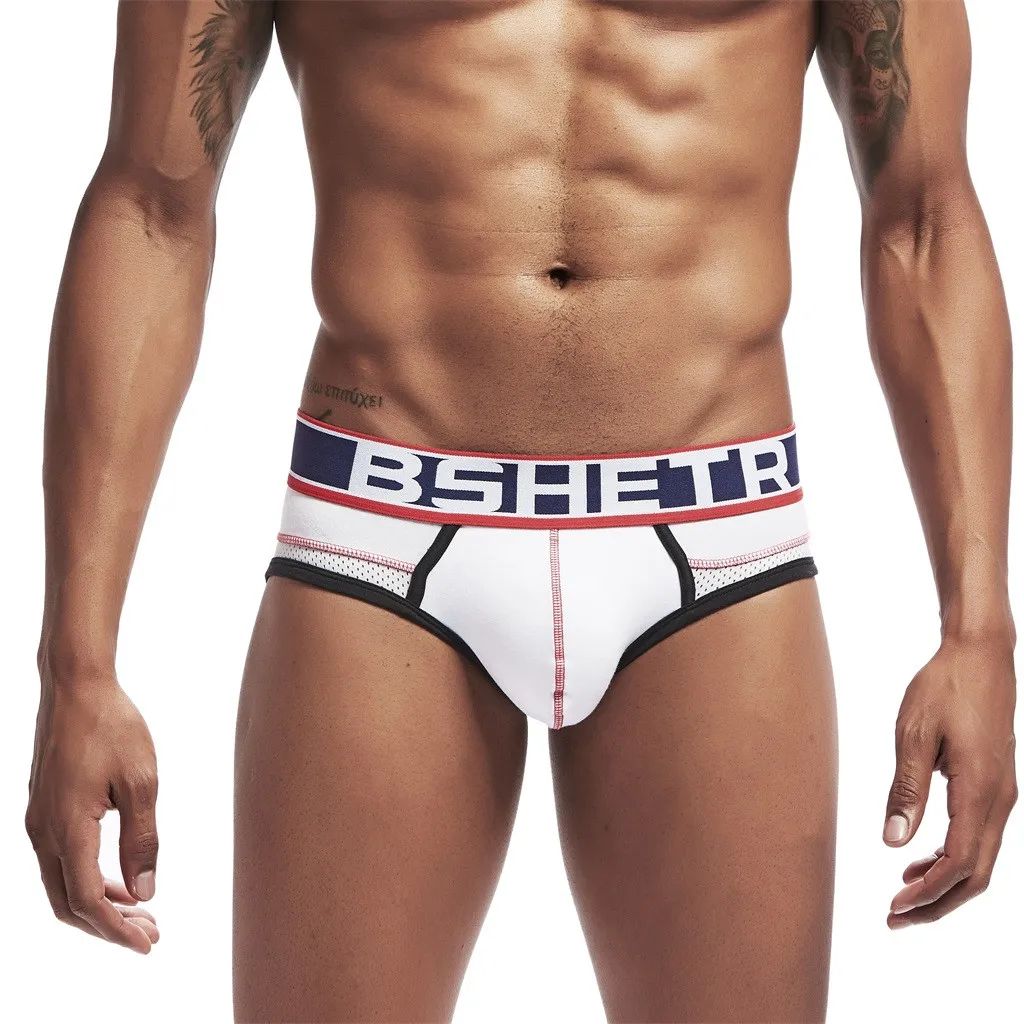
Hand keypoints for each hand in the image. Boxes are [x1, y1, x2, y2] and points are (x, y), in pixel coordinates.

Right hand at [25, 676, 160, 952]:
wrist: (76, 687)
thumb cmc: (113, 726)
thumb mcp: (141, 782)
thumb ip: (143, 839)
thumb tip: (145, 891)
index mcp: (68, 828)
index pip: (87, 900)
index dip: (117, 930)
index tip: (148, 943)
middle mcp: (44, 832)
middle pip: (68, 904)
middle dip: (108, 926)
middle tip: (149, 933)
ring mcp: (39, 821)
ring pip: (61, 885)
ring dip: (99, 904)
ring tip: (141, 911)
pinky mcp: (44, 809)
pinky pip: (61, 862)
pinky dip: (88, 880)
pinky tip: (120, 878)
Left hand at [882, 634, 1016, 927]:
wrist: (980, 654)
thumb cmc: (944, 687)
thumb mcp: (913, 733)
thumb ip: (906, 790)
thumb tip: (893, 841)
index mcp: (980, 791)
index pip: (958, 863)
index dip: (927, 892)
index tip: (894, 905)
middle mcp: (1000, 800)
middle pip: (976, 875)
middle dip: (936, 902)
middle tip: (895, 917)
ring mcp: (1002, 794)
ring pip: (981, 860)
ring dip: (944, 883)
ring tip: (901, 894)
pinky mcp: (996, 785)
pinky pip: (980, 837)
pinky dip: (952, 858)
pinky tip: (920, 858)